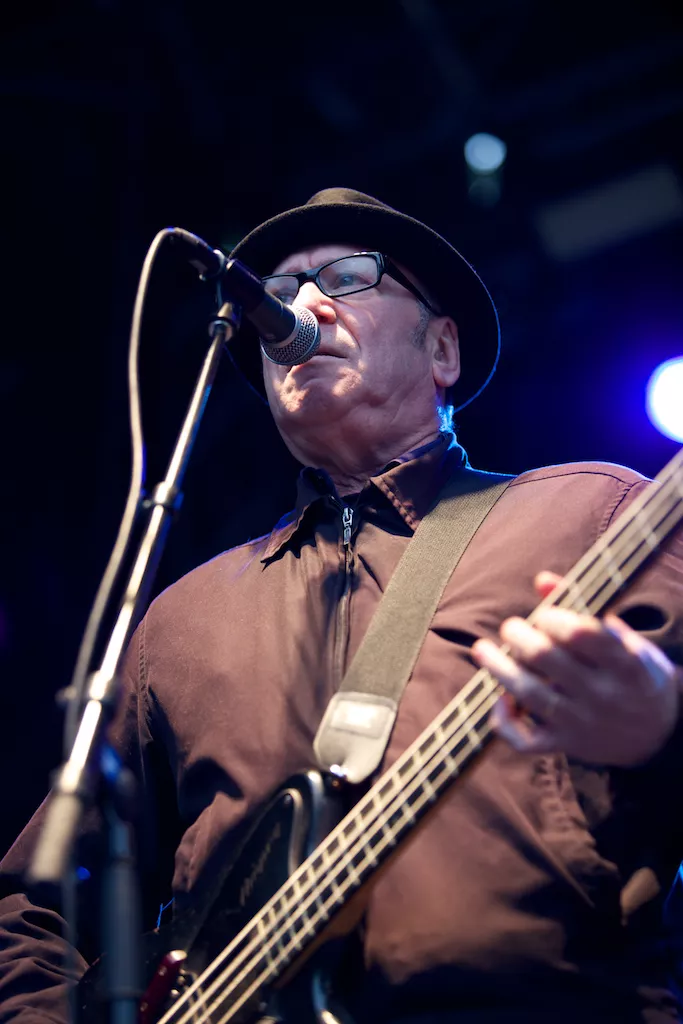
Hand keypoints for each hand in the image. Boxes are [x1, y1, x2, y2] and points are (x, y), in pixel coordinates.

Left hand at [471, 571, 680, 765]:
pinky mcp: (566, 745)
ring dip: (498, 667)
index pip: (580, 634)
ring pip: (529, 693)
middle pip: (545, 657)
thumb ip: (586, 609)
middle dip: (518, 635)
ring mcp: (583, 723)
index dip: (552, 618)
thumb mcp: (627, 641)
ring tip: (483, 649)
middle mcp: (604, 695)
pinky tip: (501, 700)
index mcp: (625, 664)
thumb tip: (541, 580)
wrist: (659, 737)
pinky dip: (504, 722)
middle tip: (511, 627)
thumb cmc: (637, 676)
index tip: (543, 615)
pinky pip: (526, 740)